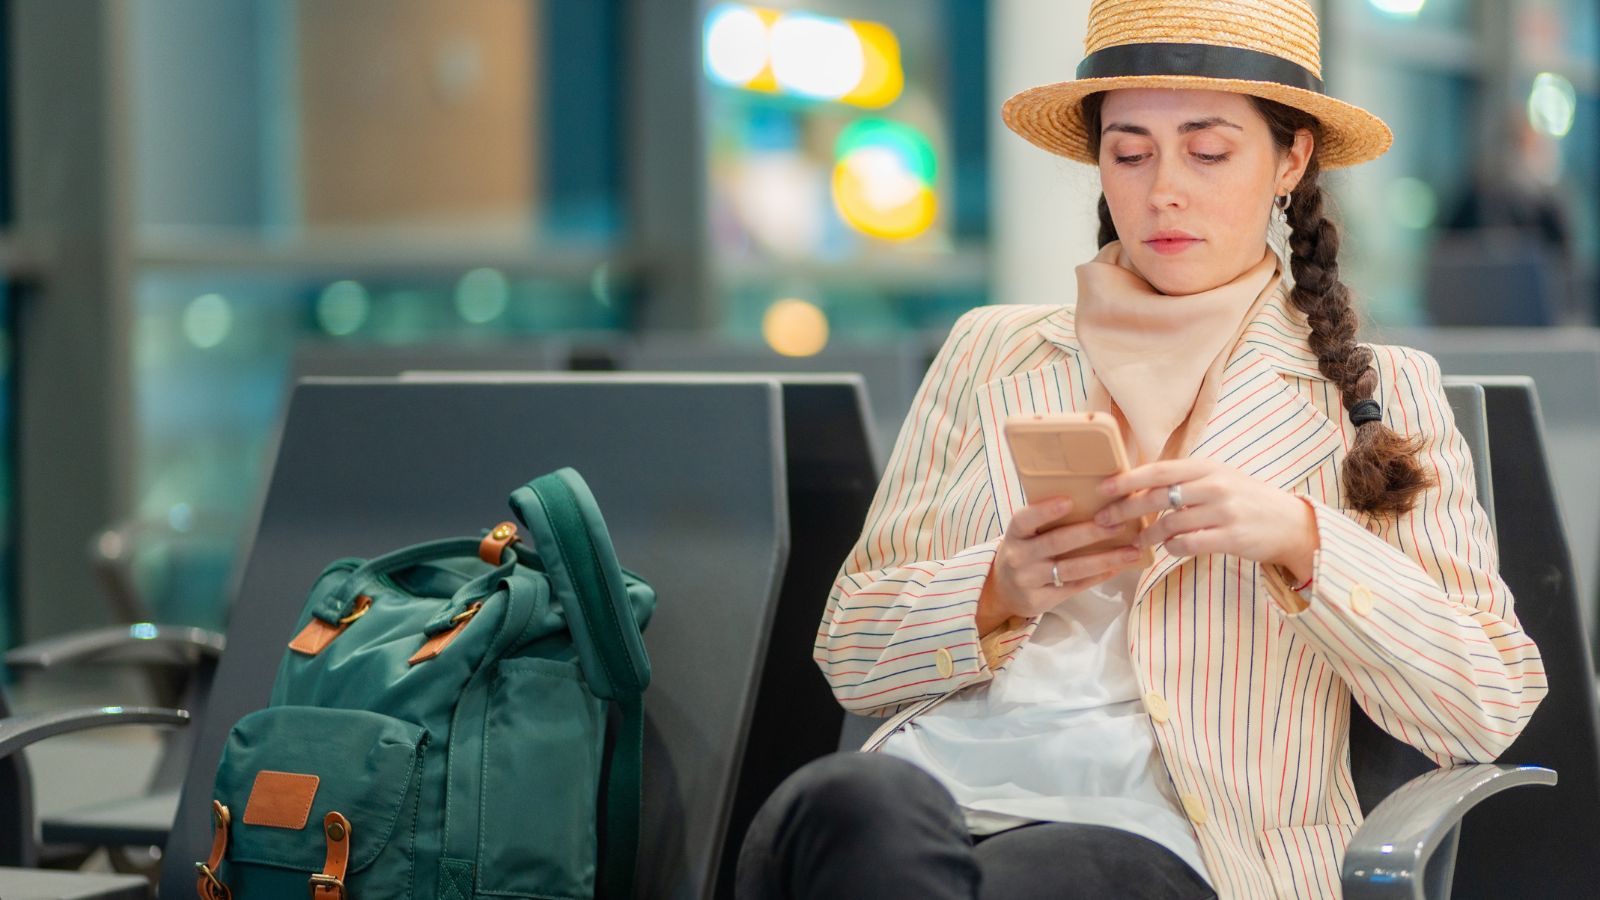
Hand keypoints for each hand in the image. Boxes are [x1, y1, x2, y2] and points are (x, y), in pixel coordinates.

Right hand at [976, 496, 1144, 633]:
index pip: (1025, 520)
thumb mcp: (1025, 534)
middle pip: (1056, 543)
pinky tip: (1118, 567)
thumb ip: (1045, 520)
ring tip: (1132, 551)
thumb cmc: (1025, 550)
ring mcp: (1029, 581)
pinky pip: (1075, 587)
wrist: (1004, 589)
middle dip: (1090, 533)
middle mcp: (1019, 557)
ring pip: (1071, 569)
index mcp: (1014, 534)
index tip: (1069, 500)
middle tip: (1118, 523)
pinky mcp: (1040, 601)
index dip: (1045, 510)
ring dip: (1105, 559)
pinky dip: (1098, 577)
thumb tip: (1093, 498)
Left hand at [1094, 459, 1317, 581]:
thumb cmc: (1245, 500)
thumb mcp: (1217, 479)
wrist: (1290, 523)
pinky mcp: (1231, 537)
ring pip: (1170, 524)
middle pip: (1157, 497)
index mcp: (1207, 467)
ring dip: (1148, 535)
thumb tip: (1137, 485)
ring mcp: (1224, 511)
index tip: (1102, 488)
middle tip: (1104, 521)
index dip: (1127, 479)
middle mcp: (1215, 485)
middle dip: (1125, 510)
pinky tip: (1170, 549)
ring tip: (1140, 540)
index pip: (1158, 470)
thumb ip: (1183, 479)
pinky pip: (1188, 544)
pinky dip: (1172, 548)